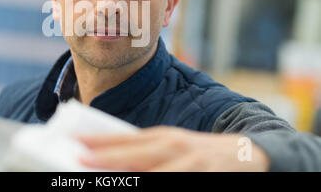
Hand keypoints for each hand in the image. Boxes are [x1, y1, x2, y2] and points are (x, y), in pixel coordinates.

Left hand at [77, 126, 269, 170]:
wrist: (249, 154)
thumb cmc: (199, 152)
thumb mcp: (173, 146)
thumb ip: (145, 152)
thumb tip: (110, 163)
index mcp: (165, 136)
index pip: (126, 138)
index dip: (100, 142)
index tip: (74, 143)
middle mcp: (177, 148)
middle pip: (136, 155)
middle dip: (106, 159)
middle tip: (79, 161)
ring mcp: (193, 165)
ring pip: (156, 174)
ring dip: (129, 180)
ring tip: (103, 179)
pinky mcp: (208, 178)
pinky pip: (176, 185)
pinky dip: (159, 183)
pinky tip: (144, 182)